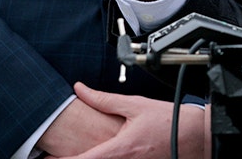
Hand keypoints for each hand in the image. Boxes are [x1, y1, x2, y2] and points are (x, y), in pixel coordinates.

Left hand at [49, 83, 209, 158]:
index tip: (45, 158)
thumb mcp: (135, 105)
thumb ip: (104, 99)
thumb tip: (80, 89)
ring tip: (71, 154)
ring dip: (88, 158)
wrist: (196, 135)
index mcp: (119, 148)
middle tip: (52, 156)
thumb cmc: (170, 120)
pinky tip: (100, 153)